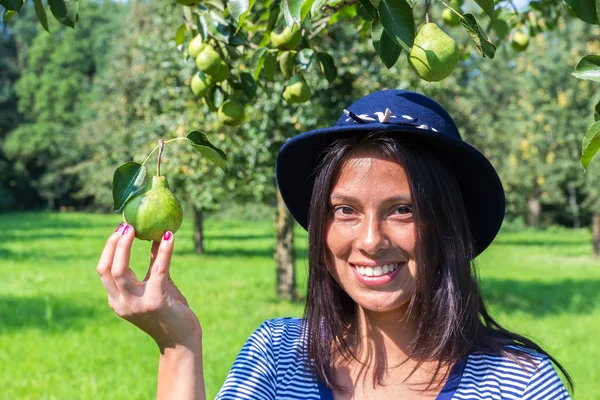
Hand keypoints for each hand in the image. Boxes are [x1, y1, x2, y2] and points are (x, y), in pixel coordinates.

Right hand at [97, 223, 201, 351]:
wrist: (182, 340)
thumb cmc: (170, 311)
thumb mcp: (158, 284)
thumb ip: (154, 263)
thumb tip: (157, 235)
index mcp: (117, 300)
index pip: (103, 270)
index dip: (109, 248)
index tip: (120, 229)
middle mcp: (122, 303)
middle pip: (107, 269)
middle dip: (114, 244)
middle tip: (126, 225)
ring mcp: (136, 304)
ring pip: (120, 271)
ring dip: (126, 246)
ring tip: (137, 228)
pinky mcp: (156, 302)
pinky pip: (158, 270)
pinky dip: (164, 251)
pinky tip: (170, 236)